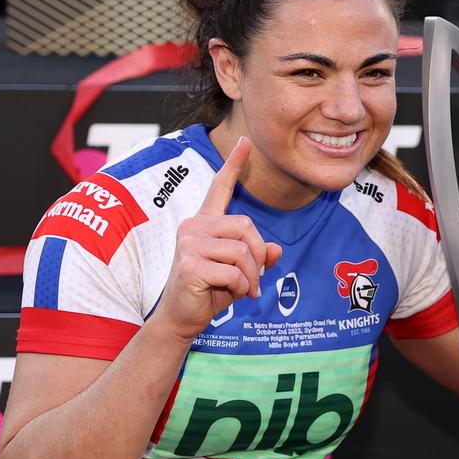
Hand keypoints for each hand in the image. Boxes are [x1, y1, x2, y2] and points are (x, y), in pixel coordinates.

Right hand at [154, 137, 281, 342]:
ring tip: (245, 290)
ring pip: (242, 251)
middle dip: (258, 257)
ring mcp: (189, 243)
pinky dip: (240, 287)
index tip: (246, 141)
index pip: (220, 187)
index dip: (234, 164)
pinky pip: (233, 271)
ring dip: (252, 276)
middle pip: (246, 226)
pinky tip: (232, 294)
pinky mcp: (189, 263)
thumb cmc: (209, 291)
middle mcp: (193, 226)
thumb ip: (257, 257)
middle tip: (254, 281)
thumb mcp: (239, 271)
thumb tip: (276, 250)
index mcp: (204, 222)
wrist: (182, 317)